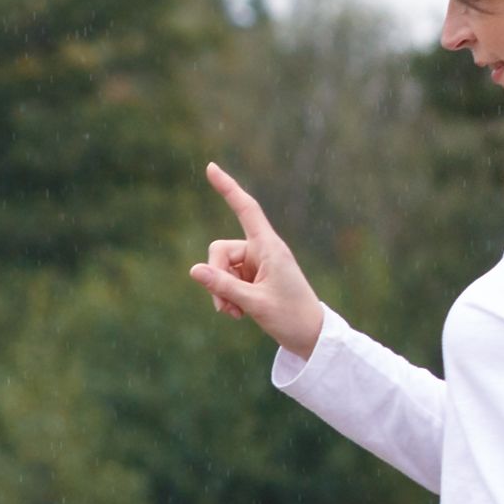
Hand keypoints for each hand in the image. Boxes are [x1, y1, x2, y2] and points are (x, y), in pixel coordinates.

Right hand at [186, 162, 327, 360]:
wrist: (310, 335)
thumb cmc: (290, 317)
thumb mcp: (253, 303)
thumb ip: (223, 286)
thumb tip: (193, 270)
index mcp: (269, 247)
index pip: (246, 210)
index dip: (228, 188)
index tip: (211, 168)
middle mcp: (262, 250)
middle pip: (219, 251)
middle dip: (215, 277)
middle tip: (225, 306)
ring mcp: (256, 264)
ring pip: (220, 268)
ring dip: (221, 292)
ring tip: (235, 313)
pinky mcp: (252, 277)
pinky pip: (226, 280)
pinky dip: (227, 297)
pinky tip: (238, 313)